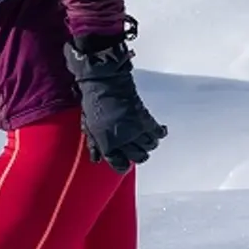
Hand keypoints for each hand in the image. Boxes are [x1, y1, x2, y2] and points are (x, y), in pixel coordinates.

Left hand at [65, 33, 167, 172]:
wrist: (104, 82)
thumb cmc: (93, 102)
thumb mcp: (89, 126)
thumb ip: (94, 144)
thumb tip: (96, 159)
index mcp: (107, 142)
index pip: (119, 164)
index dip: (122, 165)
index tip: (123, 163)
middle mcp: (123, 139)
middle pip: (138, 157)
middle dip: (137, 155)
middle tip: (135, 149)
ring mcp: (136, 129)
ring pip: (150, 146)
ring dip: (148, 144)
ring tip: (144, 139)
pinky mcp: (145, 118)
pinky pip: (158, 132)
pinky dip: (160, 133)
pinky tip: (159, 132)